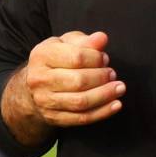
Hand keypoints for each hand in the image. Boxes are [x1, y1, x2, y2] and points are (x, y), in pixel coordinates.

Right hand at [9, 31, 123, 134]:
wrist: (36, 86)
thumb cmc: (56, 60)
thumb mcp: (67, 44)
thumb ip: (85, 41)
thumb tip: (102, 38)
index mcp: (42, 56)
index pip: (76, 57)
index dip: (96, 58)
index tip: (104, 59)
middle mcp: (39, 79)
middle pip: (79, 81)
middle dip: (102, 78)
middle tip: (113, 74)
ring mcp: (45, 101)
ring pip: (81, 102)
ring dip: (105, 95)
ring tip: (119, 88)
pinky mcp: (53, 118)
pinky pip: (82, 118)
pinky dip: (102, 112)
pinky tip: (116, 104)